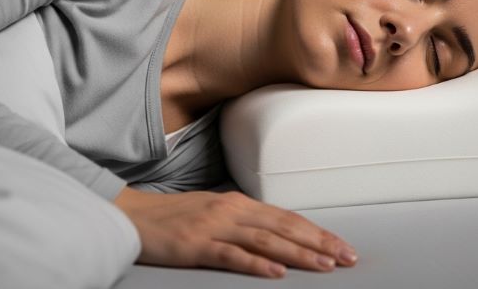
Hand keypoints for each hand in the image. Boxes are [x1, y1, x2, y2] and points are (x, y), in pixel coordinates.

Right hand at [114, 188, 357, 277]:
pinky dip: (256, 265)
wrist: (130, 215)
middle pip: (284, 227)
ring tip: (324, 265)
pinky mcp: (196, 246)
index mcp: (237, 203)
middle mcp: (231, 211)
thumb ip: (242, 221)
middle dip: (319, 242)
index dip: (316, 232)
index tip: (341, 245)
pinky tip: (277, 274)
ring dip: (298, 254)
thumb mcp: (212, 212)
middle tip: (347, 257)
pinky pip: (231, 256)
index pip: (286, 218)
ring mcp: (214, 227)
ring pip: (265, 241)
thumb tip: (274, 235)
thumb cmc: (171, 218)